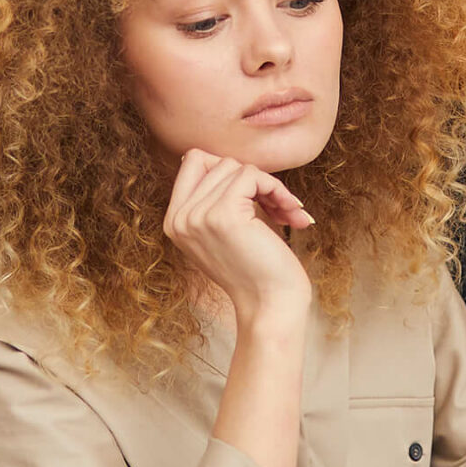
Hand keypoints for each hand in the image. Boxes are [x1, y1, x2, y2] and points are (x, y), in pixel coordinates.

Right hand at [163, 150, 314, 329]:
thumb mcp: (226, 230)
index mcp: (174, 222)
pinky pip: (251, 175)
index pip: (194, 162)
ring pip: (236, 167)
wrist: (271, 306)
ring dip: (270, 186)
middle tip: (276, 207)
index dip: (229, 172)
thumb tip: (217, 159)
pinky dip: (276, 189)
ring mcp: (197, 216)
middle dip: (253, 179)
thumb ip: (214, 198)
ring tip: (286, 213)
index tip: (255, 198)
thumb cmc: (258, 269)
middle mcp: (179, 218)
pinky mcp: (223, 214)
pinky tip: (291, 214)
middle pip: (217, 161)